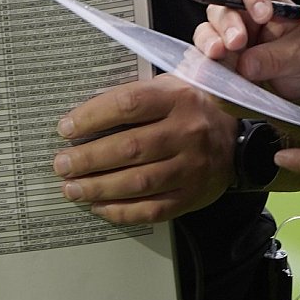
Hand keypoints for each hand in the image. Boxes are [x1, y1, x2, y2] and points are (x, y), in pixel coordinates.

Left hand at [53, 75, 237, 224]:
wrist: (237, 140)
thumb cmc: (192, 110)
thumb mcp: (171, 88)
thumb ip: (135, 95)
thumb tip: (84, 114)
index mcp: (178, 98)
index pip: (128, 105)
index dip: (92, 117)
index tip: (66, 128)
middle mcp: (187, 132)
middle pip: (129, 148)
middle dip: (88, 159)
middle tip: (61, 164)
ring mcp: (191, 167)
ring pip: (138, 182)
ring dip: (98, 188)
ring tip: (72, 189)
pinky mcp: (192, 195)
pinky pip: (152, 208)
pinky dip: (120, 211)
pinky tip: (98, 207)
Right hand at [190, 0, 299, 101]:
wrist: (299, 80)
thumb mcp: (299, 55)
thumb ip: (275, 58)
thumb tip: (245, 65)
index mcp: (267, 1)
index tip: (262, 15)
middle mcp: (242, 14)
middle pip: (224, 7)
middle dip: (228, 24)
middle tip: (237, 42)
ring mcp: (227, 35)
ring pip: (208, 28)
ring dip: (211, 40)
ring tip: (218, 54)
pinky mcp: (219, 56)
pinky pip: (203, 54)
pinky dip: (203, 60)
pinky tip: (209, 70)